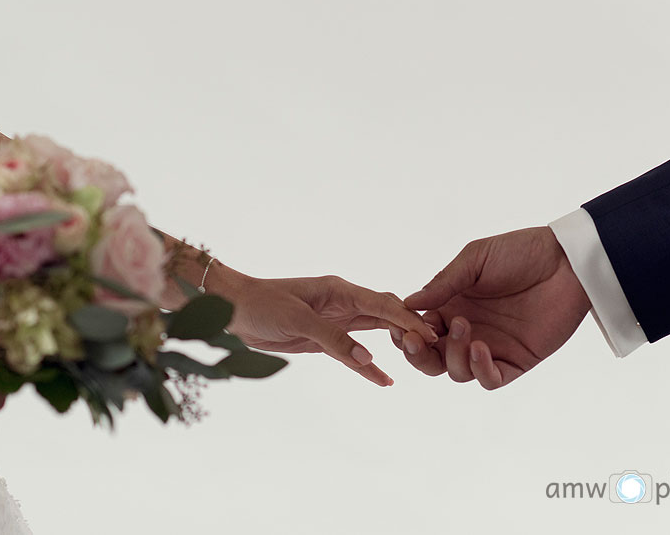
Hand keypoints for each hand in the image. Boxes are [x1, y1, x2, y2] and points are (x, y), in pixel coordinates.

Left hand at [211, 268, 437, 386]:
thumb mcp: (297, 320)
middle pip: (386, 314)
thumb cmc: (262, 305)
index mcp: (339, 289)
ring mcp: (335, 320)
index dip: (408, 319)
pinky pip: (353, 352)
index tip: (432, 333)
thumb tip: (366, 359)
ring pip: (374, 331)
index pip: (383, 304)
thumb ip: (333, 339)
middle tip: (437, 347)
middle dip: (411, 328)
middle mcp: (342, 302)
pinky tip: (386, 379)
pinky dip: (368, 366)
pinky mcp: (323, 338)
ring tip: (421, 359)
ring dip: (396, 343)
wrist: (232, 309)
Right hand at [395, 227, 589, 389]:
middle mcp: (467, 330)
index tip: (399, 326)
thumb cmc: (520, 252)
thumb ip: (443, 284)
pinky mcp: (516, 360)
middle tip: (415, 340)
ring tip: (467, 327)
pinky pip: (490, 379)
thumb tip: (407, 304)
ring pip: (456, 372)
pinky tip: (481, 347)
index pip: (418, 329)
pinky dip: (480, 370)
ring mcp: (491, 347)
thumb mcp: (474, 260)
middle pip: (431, 359)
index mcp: (451, 306)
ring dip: (453, 355)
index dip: (405, 332)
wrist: (566, 261)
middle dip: (417, 354)